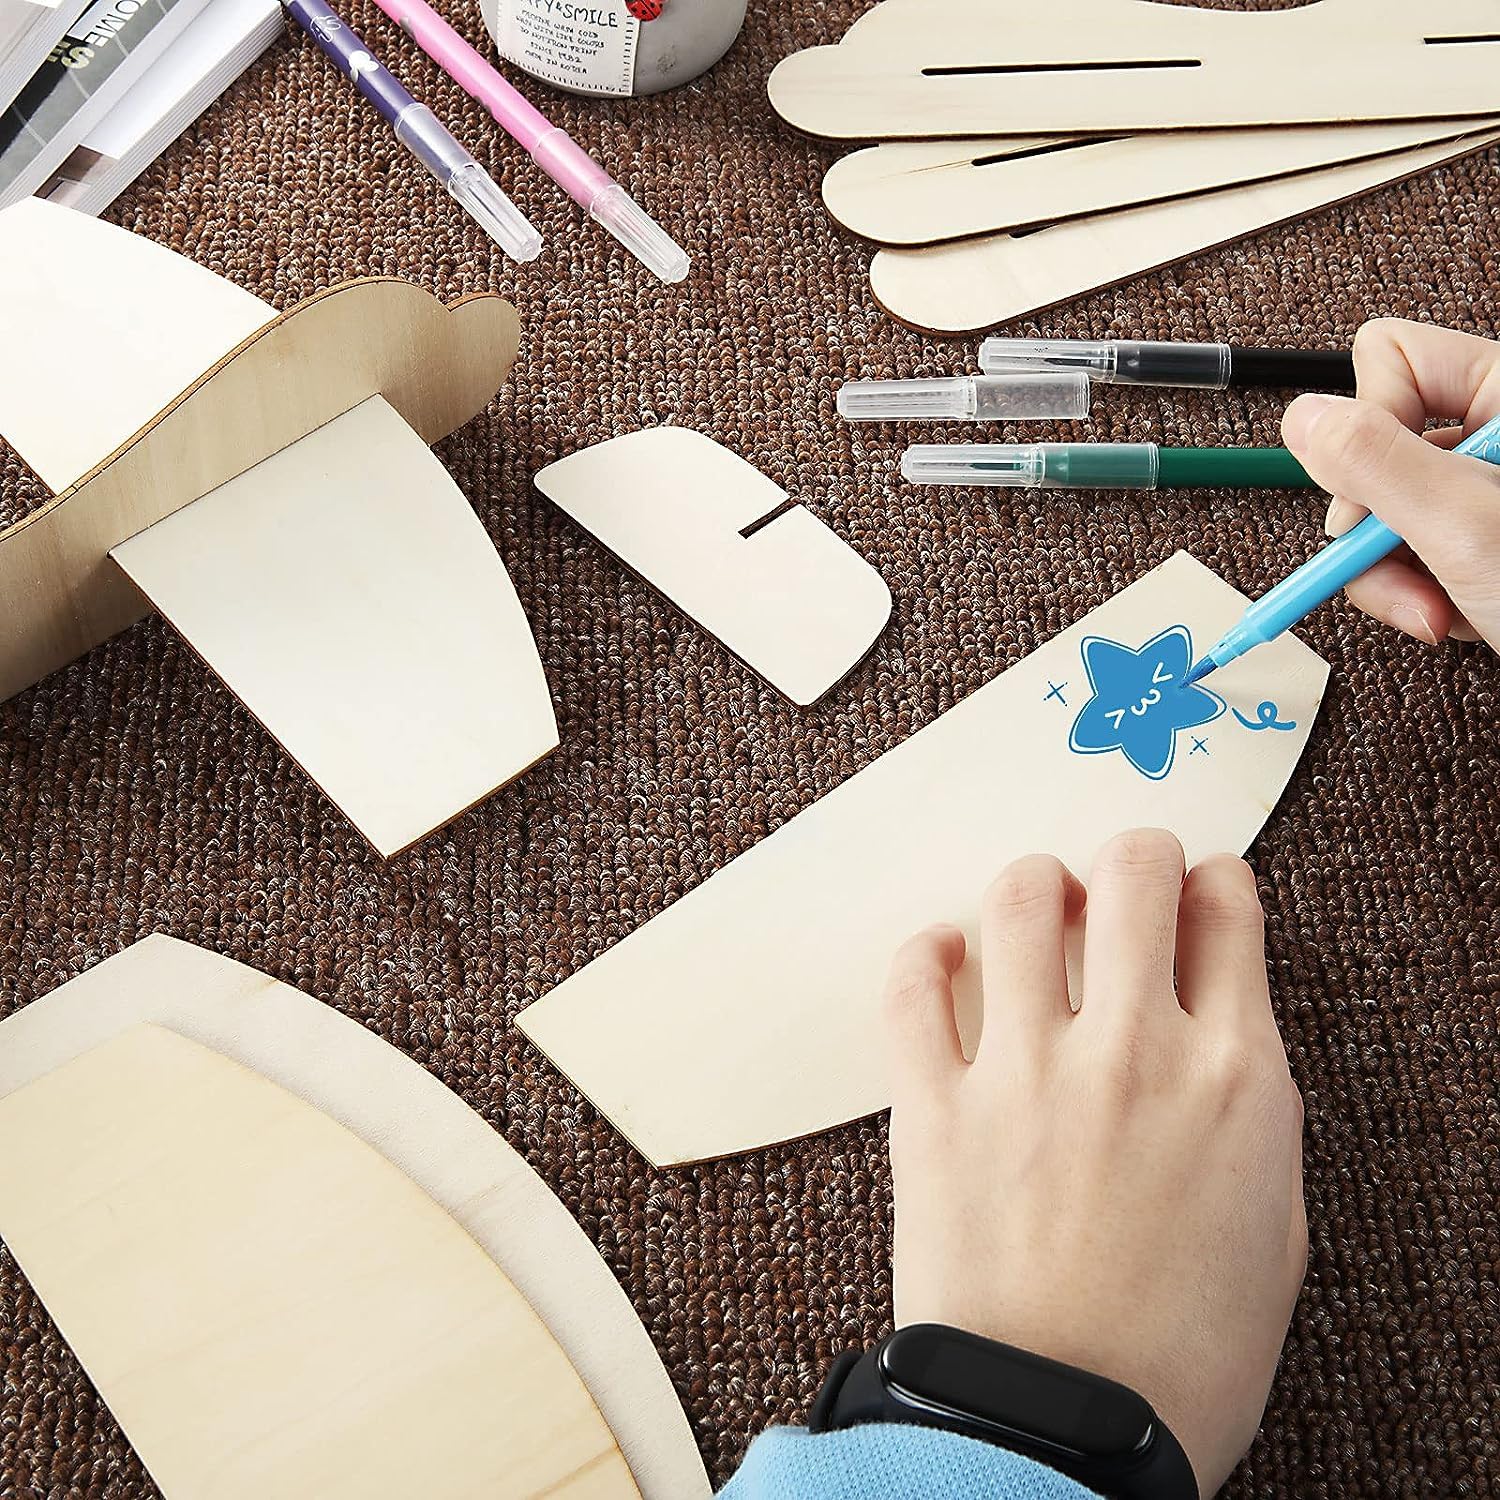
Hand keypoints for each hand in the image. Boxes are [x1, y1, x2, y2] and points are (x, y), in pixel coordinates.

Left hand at [883, 829, 1305, 1497]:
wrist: (1065, 1432)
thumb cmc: (1177, 1356)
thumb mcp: (1272, 1229)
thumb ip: (1248, 1111)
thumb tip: (1220, 1034)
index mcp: (1233, 1081)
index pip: (1227, 914)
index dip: (1213, 882)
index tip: (1198, 888)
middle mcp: (1133, 1053)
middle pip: (1132, 875)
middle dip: (1132, 853)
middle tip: (1121, 871)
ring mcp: (1028, 1071)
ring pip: (1021, 899)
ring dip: (1034, 882)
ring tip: (1035, 902)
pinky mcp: (936, 1104)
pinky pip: (914, 983)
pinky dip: (925, 950)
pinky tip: (943, 953)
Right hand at [1280, 318, 1499, 649]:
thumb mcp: (1466, 529)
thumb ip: (1377, 464)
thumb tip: (1303, 418)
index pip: (1390, 357)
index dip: (1366, 427)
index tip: (1375, 496)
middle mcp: (1495, 430)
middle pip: (1373, 443)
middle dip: (1376, 523)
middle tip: (1405, 566)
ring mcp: (1485, 489)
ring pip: (1381, 509)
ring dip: (1394, 575)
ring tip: (1440, 610)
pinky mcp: (1477, 540)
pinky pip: (1406, 552)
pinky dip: (1421, 595)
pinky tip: (1460, 615)